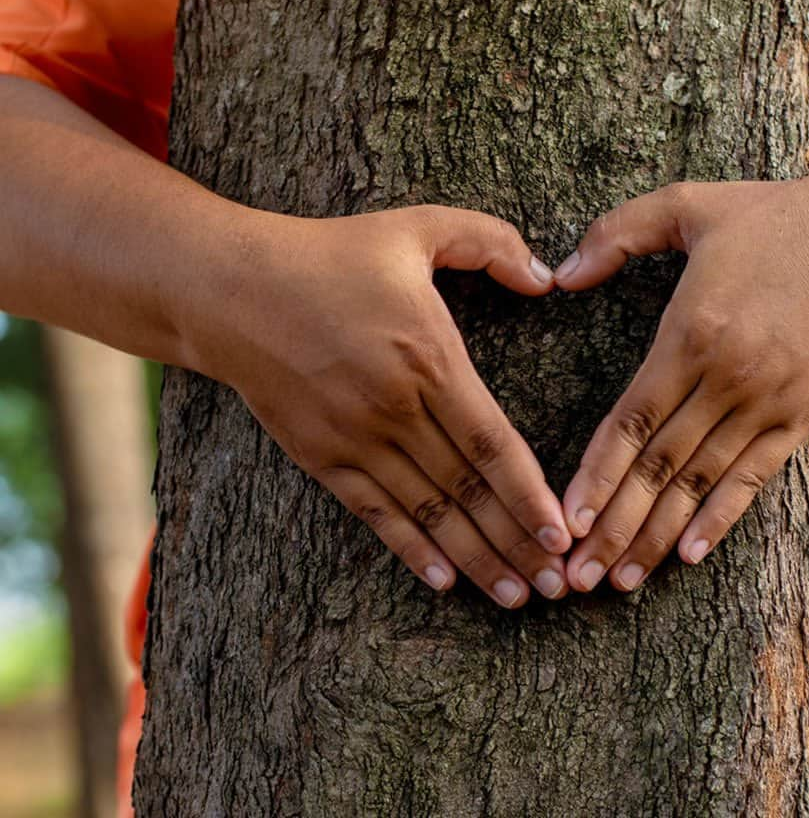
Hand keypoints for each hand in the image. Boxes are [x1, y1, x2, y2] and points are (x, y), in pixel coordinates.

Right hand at [191, 204, 571, 607]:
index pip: (492, 443)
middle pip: (469, 491)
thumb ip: (490, 242)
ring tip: (516, 595)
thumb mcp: (417, 227)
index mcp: (429, 358)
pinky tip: (444, 581)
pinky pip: (376, 514)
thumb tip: (548, 277)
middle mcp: (396, 409)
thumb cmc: (330, 255)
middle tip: (559, 586)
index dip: (530, 493)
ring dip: (475, 559)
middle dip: (517, 542)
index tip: (563, 533)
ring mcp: (355, 438)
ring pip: (428, 513)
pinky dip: (412, 550)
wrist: (231, 289)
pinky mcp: (321, 456)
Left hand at [553, 172, 808, 592]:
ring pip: (701, 483)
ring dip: (656, 536)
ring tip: (620, 581)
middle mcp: (728, 378)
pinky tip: (689, 555)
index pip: (629, 420)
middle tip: (576, 577)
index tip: (564, 520)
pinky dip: (720, 519)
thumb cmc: (780, 218)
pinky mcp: (804, 416)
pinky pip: (755, 478)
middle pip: (658, 467)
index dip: (594, 475)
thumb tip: (561, 273)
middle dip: (613, 525)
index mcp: (691, 332)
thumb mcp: (691, 205)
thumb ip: (619, 232)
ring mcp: (769, 403)